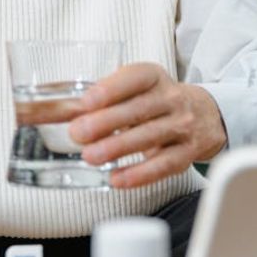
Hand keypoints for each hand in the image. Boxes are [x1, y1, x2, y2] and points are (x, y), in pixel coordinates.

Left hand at [68, 63, 226, 188]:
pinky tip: (117, 179)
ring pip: (150, 136)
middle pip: (139, 109)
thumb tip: (50, 111)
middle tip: (78, 133)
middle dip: (106, 121)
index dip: (110, 89)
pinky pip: (164, 165)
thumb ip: (99, 99)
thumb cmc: (157, 101)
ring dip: (118, 148)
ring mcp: (182, 126)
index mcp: (153, 77)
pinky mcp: (187, 153)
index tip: (86, 101)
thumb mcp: (134, 89)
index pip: (134, 78)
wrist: (206, 115)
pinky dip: (140, 174)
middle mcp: (171, 98)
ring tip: (91, 156)